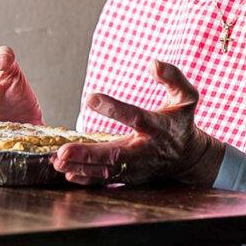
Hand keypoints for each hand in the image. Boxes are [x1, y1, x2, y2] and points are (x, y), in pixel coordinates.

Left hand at [51, 59, 224, 186]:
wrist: (188, 157)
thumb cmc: (181, 122)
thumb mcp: (186, 97)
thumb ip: (173, 78)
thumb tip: (154, 63)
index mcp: (159, 127)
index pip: (136, 117)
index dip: (115, 108)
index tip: (90, 97)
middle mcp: (147, 150)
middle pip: (116, 154)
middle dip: (90, 154)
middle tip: (63, 151)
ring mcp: (137, 168)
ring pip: (108, 171)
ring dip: (82, 167)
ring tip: (58, 161)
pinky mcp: (130, 177)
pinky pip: (107, 181)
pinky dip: (87, 180)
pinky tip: (68, 174)